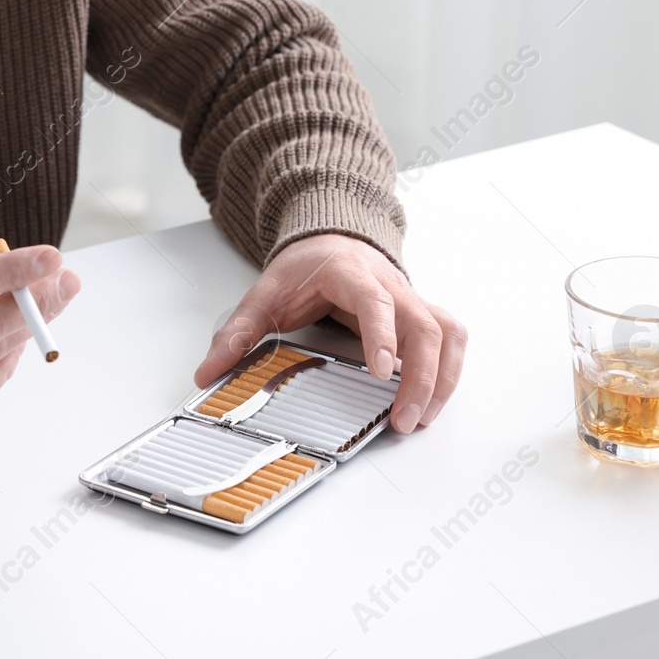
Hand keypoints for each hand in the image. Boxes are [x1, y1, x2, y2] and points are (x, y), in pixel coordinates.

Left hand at [194, 234, 465, 432]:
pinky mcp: (420, 314)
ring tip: (421, 418)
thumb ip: (238, 332)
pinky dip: (450, 371)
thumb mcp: (264, 293)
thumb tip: (208, 372)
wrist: (330, 238)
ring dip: (442, 378)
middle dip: (421, 376)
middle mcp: (390, 284)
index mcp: (351, 273)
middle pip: (424, 325)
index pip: (375, 301)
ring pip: (446, 333)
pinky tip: (434, 402)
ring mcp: (410, 299)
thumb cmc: (304, 267)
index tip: (383, 371)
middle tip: (403, 419)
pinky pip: (450, 339)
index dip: (383, 334)